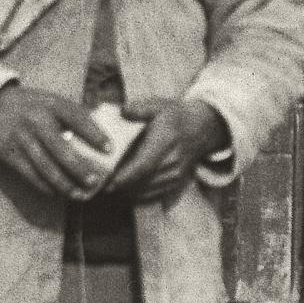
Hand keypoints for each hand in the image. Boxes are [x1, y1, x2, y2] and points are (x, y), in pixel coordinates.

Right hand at [0, 80, 117, 202]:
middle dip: (80, 168)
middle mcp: (36, 121)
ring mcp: (21, 138)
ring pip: (46, 167)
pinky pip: (30, 175)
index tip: (110, 149)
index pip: (77, 118)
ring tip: (80, 195)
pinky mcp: (9, 153)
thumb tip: (104, 131)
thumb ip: (72, 114)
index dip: (94, 134)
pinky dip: (46, 187)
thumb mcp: (50, 101)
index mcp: (51, 105)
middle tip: (96, 182)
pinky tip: (59, 194)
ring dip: (65, 184)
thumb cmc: (30, 106)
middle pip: (61, 149)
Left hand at [102, 94, 233, 206]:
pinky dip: (139, 197)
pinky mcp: (177, 182)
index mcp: (167, 139)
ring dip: (128, 193)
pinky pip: (156, 195)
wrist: (203, 128)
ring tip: (109, 190)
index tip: (109, 182)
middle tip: (100, 186)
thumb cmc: (175, 115)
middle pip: (144, 181)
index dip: (126, 175)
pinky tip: (125, 192)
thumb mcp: (158, 105)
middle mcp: (174, 160)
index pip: (145, 163)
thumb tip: (122, 111)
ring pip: (149, 190)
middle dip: (122, 187)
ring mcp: (177, 174)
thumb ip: (140, 109)